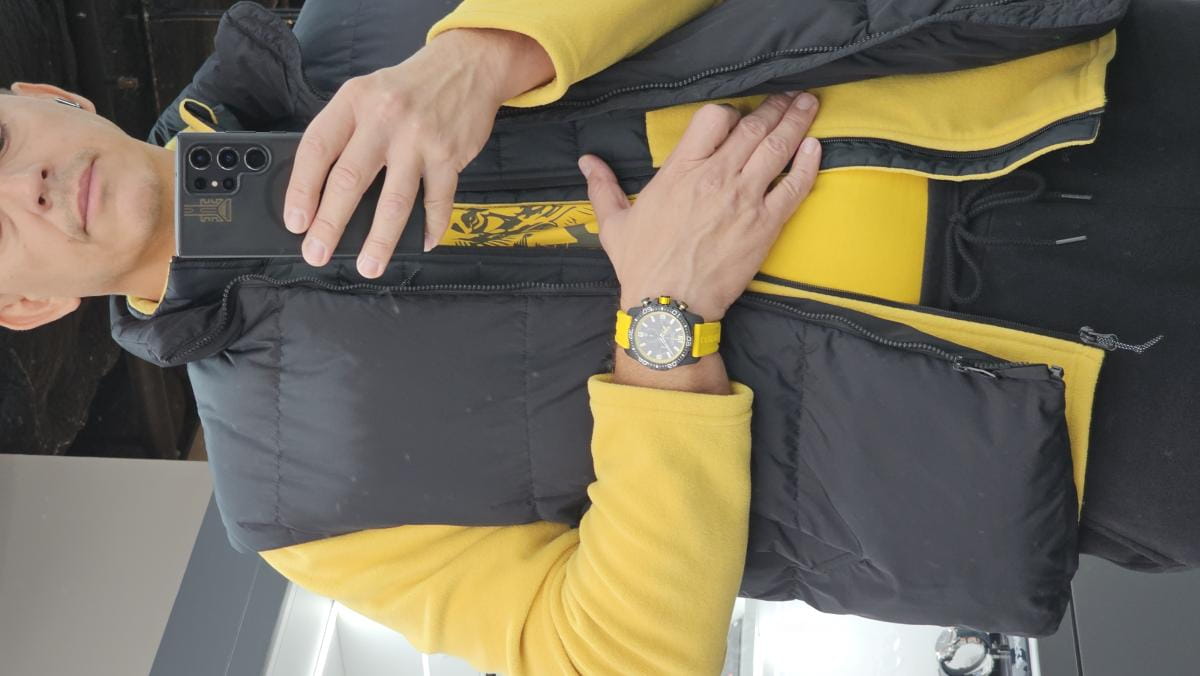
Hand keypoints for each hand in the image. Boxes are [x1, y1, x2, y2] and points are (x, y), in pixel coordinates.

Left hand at [283, 28, 553, 277]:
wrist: (466, 66)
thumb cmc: (408, 88)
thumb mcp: (366, 94)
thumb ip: (345, 133)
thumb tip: (321, 192)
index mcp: (354, 101)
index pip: (317, 149)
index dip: (301, 189)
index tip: (295, 222)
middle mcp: (384, 118)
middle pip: (350, 179)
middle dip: (330, 224)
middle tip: (317, 253)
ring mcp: (419, 138)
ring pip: (395, 200)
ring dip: (380, 240)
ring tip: (369, 265)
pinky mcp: (450, 155)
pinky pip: (438, 201)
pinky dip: (431, 227)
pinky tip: (422, 243)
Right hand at [580, 92, 821, 321]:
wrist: (670, 305)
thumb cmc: (642, 265)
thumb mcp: (615, 223)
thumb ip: (604, 187)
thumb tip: (586, 161)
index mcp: (680, 171)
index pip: (713, 119)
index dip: (727, 114)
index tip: (735, 118)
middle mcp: (715, 178)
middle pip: (753, 128)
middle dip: (774, 107)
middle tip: (789, 95)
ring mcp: (744, 200)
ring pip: (777, 148)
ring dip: (796, 122)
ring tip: (808, 104)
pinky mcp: (766, 224)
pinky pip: (794, 186)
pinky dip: (807, 163)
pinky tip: (815, 146)